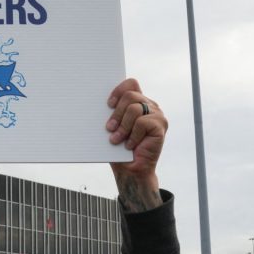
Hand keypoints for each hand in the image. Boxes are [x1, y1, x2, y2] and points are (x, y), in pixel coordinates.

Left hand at [106, 78, 166, 211]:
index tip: (108, 104)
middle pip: (130, 95)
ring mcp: (157, 115)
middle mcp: (149, 105)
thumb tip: (92, 100)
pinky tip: (130, 145)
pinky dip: (132, 135)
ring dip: (122, 126)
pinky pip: (142, 122)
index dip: (118, 90)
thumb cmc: (118, 149)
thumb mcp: (111, 127)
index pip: (131, 83)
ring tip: (116, 139)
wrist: (130, 170)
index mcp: (138, 102)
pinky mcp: (161, 126)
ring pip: (134, 108)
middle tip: (109, 128)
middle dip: (116, 112)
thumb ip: (110, 113)